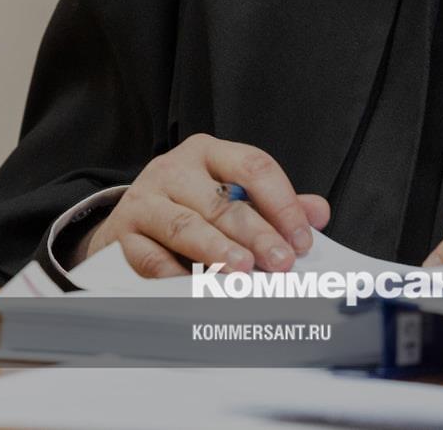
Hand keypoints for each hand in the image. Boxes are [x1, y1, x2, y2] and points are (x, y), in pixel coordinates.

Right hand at [78, 134, 329, 276]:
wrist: (131, 221)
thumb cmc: (193, 207)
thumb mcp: (233, 195)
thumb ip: (277, 204)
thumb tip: (318, 213)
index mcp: (209, 153)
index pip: (253, 167)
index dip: (282, 204)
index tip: (302, 239)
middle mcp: (175, 170)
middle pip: (221, 202)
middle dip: (257, 234)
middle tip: (281, 262)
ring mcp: (145, 200)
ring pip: (185, 226)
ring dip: (217, 250)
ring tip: (243, 270)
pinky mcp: (123, 234)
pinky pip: (152, 258)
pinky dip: (178, 275)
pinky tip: (200, 288)